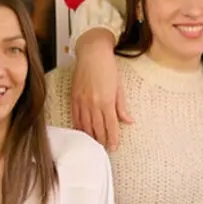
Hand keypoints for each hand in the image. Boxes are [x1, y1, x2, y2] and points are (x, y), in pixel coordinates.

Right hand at [71, 29, 130, 148]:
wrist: (92, 53)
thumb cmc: (108, 67)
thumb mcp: (119, 87)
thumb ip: (122, 106)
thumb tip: (129, 121)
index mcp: (106, 101)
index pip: (110, 125)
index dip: (113, 138)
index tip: (114, 147)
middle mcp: (93, 103)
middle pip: (97, 128)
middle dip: (102, 140)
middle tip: (105, 150)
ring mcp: (82, 101)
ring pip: (85, 125)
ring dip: (90, 136)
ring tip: (94, 144)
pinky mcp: (74, 97)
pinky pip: (75, 117)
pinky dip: (79, 127)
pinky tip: (82, 133)